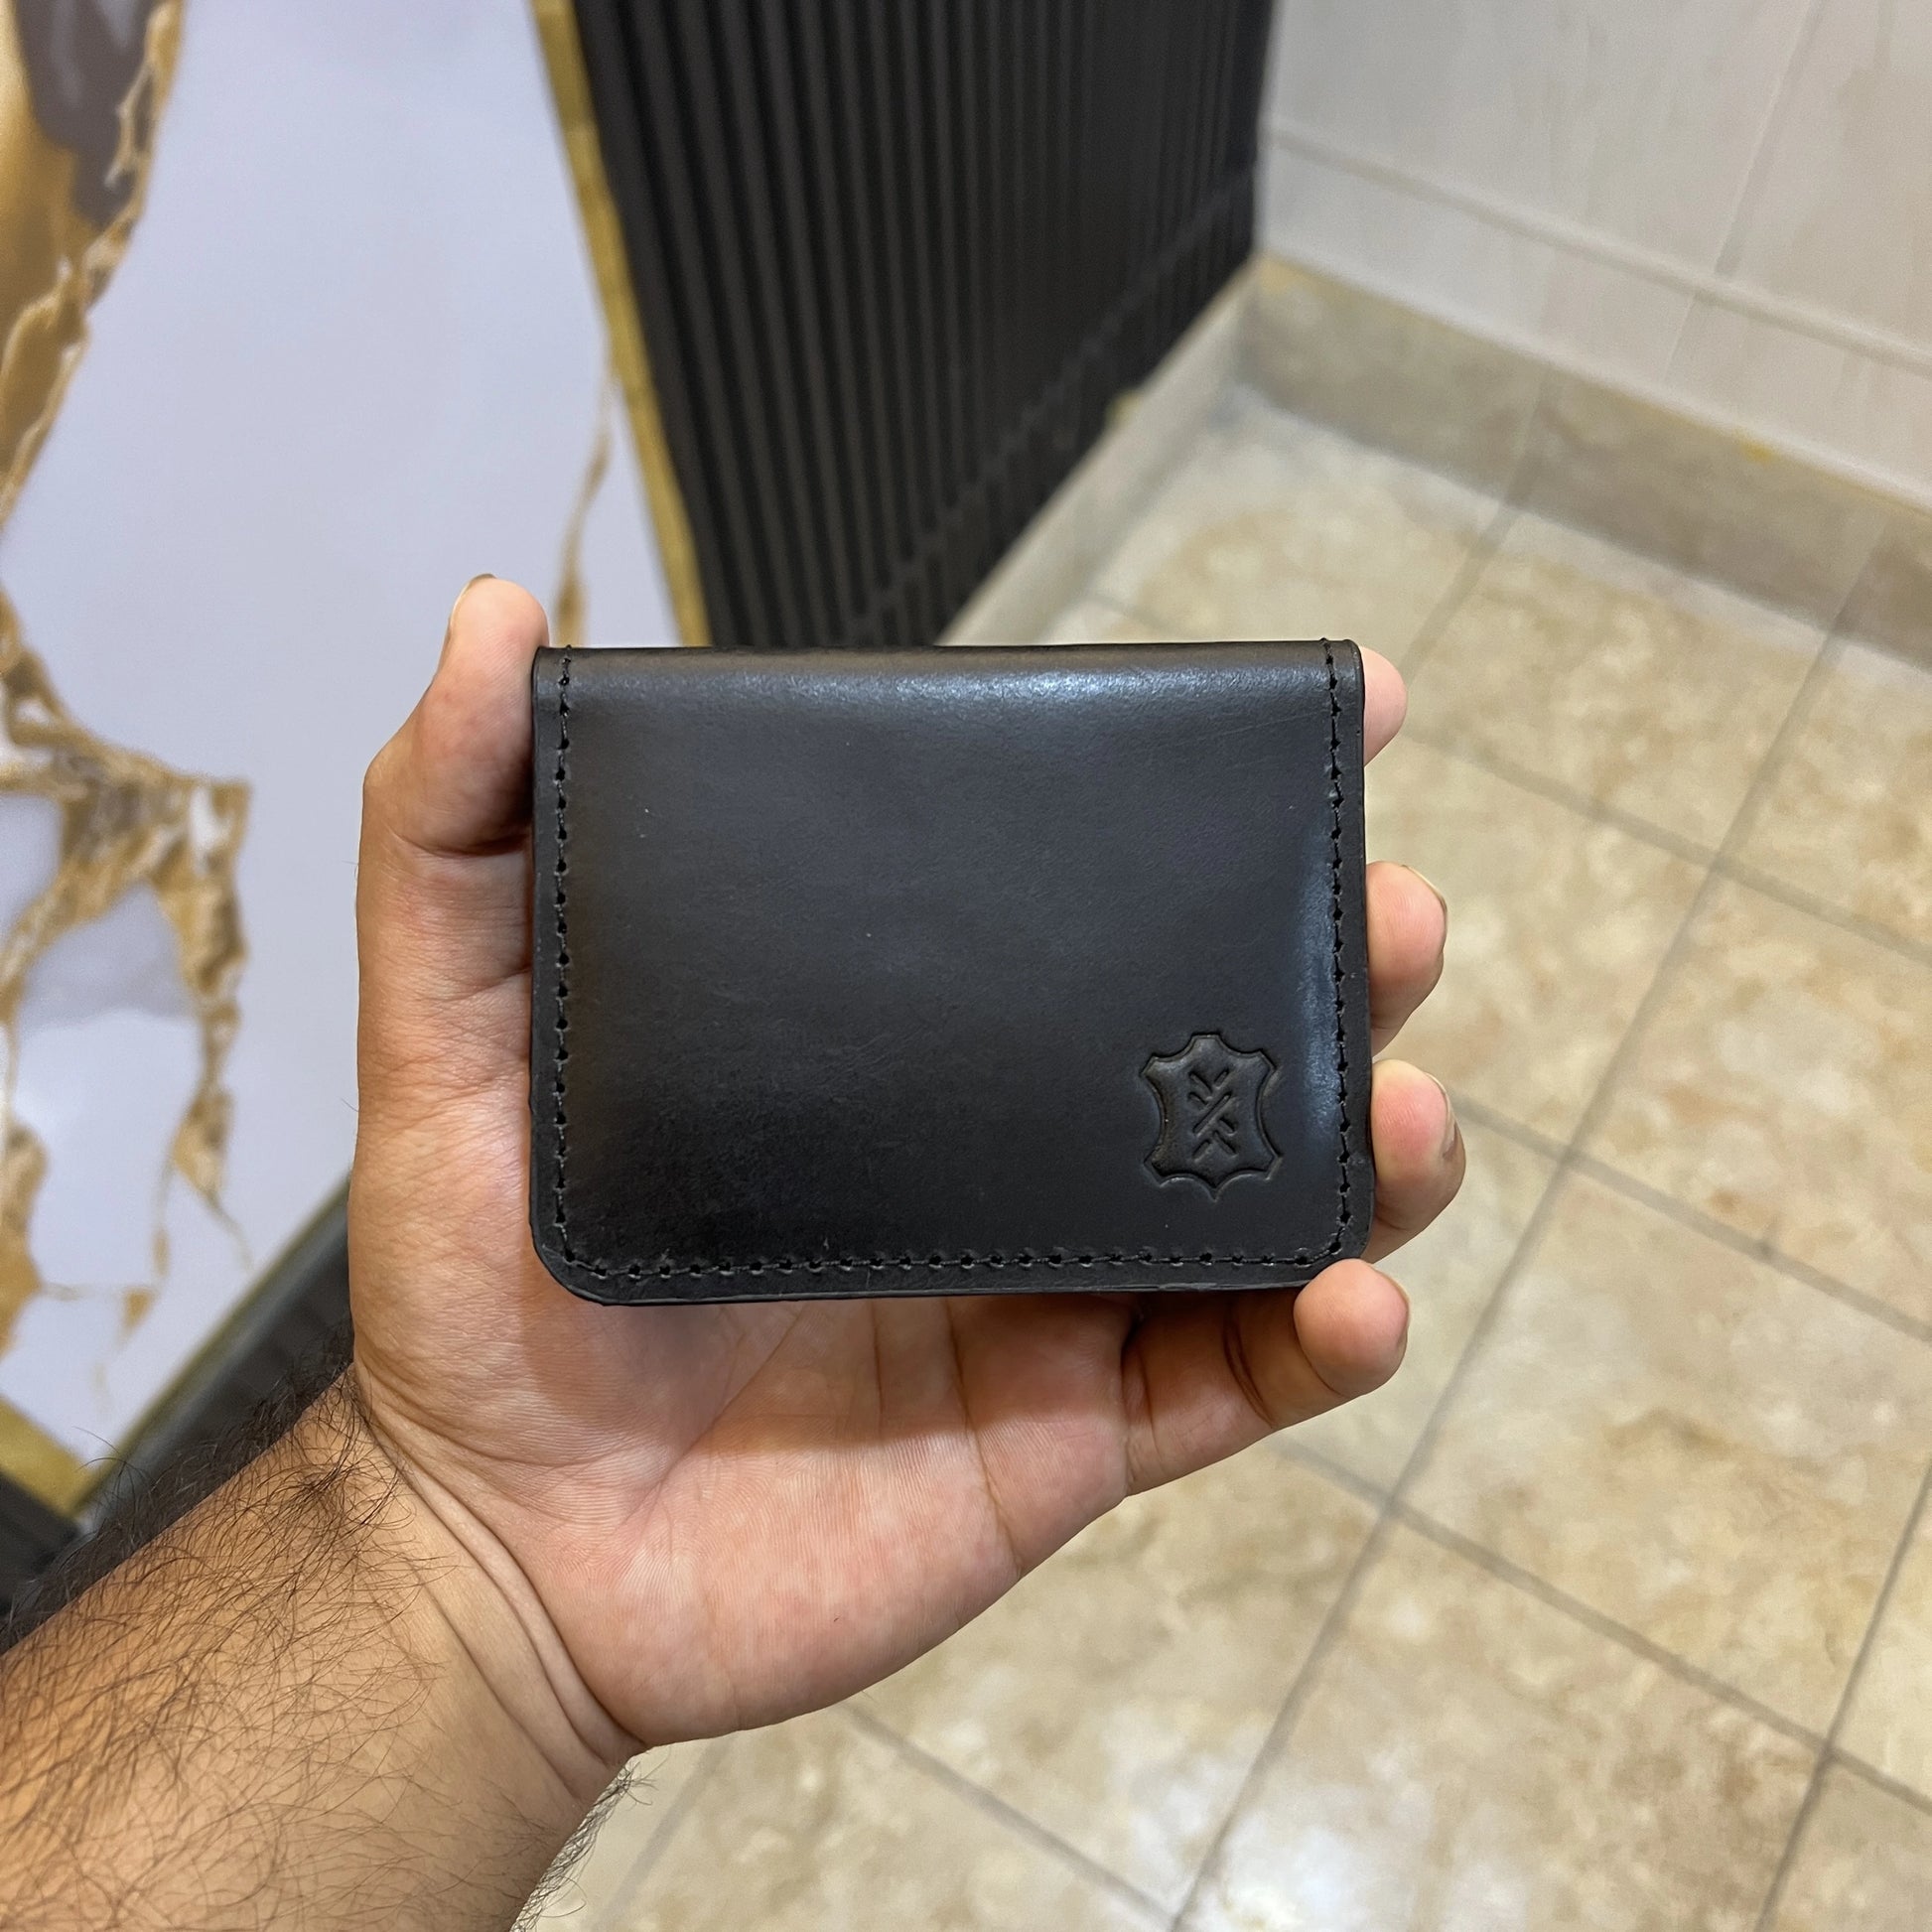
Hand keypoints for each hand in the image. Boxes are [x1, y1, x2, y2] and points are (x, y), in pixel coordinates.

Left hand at [348, 582, 1460, 1757]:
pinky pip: (1232, 1381)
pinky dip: (1320, 1336)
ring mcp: (1050, 1289)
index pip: (1072, 892)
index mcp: (899, 1028)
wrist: (498, 1538)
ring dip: (1369, 1146)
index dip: (1201, 807)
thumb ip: (454, 826)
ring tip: (1400, 1109)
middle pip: (1210, 1029)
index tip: (1324, 716)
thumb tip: (497, 616)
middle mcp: (997, 1136)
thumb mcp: (449, 1025)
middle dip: (1330, 961)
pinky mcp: (1070, 1431)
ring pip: (1262, 1198)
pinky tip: (1355, 1291)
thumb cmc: (473, 1280)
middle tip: (1382, 914)